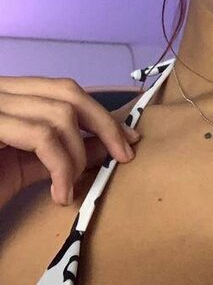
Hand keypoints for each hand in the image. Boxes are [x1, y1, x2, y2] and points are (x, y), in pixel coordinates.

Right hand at [0, 75, 140, 209]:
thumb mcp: (26, 165)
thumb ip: (61, 150)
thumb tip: (106, 145)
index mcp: (9, 94)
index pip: (64, 89)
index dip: (100, 113)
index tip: (129, 139)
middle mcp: (0, 89)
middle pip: (68, 92)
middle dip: (104, 125)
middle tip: (123, 157)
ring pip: (60, 115)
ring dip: (77, 156)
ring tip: (69, 189)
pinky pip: (42, 137)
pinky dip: (60, 168)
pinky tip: (59, 194)